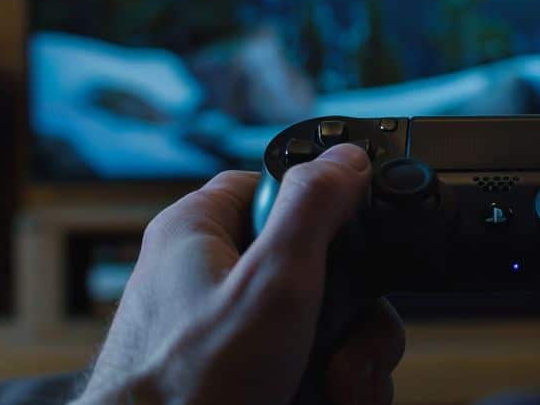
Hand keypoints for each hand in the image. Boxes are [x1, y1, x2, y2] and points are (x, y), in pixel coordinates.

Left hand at [74, 144, 403, 404]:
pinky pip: (301, 359)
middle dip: (352, 309)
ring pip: (316, 319)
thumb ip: (312, 210)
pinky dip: (327, 382)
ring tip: (339, 386)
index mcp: (199, 229)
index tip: (355, 243)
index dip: (325, 210)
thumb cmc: (184, 389)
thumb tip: (346, 157)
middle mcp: (208, 275)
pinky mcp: (237, 369)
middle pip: (313, 262)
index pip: (278, 184)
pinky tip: (328, 399)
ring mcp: (222, 327)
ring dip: (349, 355)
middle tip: (348, 342)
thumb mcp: (270, 283)